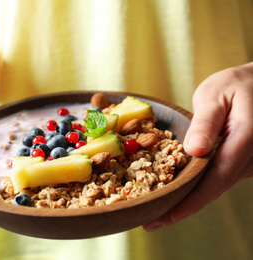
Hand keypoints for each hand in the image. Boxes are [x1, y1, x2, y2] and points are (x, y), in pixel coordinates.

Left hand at [143, 63, 252, 231]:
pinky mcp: (238, 162)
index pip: (218, 177)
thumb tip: (195, 150)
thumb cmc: (234, 86)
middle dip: (183, 207)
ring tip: (157, 214)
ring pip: (215, 187)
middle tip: (151, 223)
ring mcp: (246, 162)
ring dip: (187, 200)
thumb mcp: (215, 96)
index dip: (193, 199)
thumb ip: (206, 122)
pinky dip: (195, 188)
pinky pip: (216, 178)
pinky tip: (174, 193)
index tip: (169, 215)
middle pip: (214, 188)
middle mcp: (249, 157)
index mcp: (245, 139)